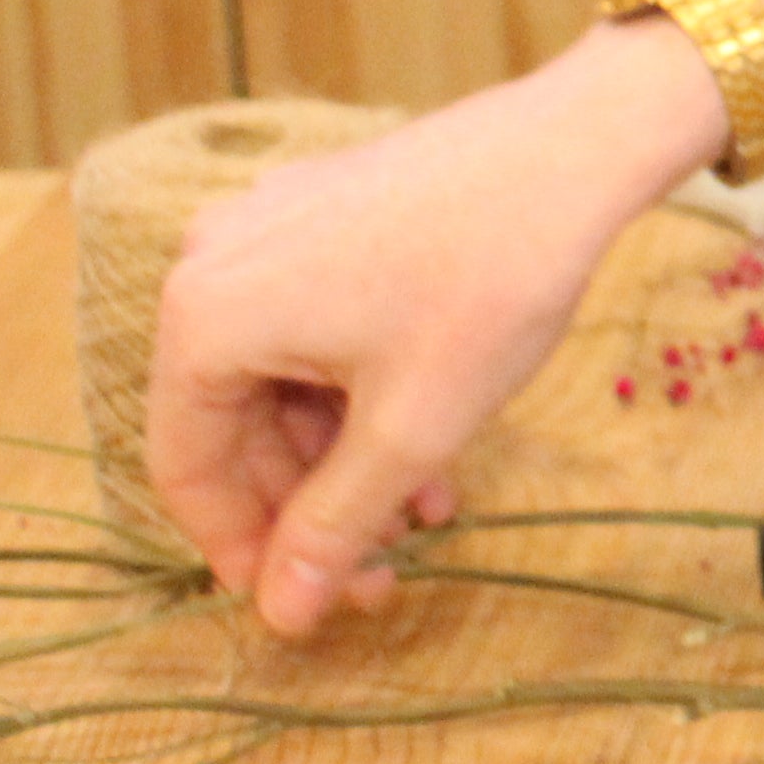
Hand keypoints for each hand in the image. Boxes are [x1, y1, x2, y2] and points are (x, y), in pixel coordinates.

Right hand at [145, 18, 725, 637]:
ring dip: (347, 457)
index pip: (186, 468)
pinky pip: (315, 330)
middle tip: (383, 573)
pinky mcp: (322, 214)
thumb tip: (277, 617)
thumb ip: (333, 527)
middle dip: (311, 505)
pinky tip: (432, 448)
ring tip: (426, 513)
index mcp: (203, 318)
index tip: (301, 606)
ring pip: (284, 382)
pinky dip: (362, 394)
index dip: (242, 549)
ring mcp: (266, 231)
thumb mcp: (411, 429)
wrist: (576, 147)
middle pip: (235, 425)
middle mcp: (211, 265)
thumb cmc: (492, 284)